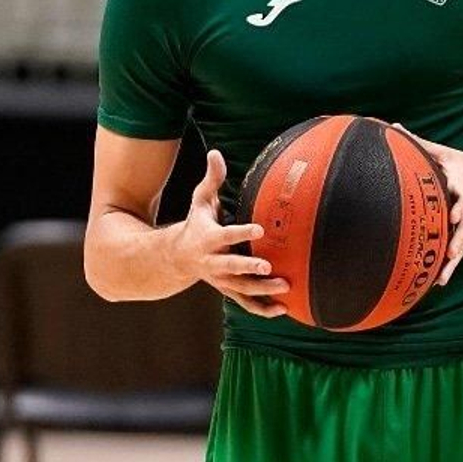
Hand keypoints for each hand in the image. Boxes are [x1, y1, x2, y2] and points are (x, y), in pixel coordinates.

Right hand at [171, 149, 288, 316]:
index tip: (259, 229)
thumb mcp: (200, 201)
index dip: (241, 233)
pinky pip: (245, 303)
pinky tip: (283, 309)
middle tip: (269, 267)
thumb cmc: (196, 224)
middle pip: (231, 267)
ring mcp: (221, 279)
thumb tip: (216, 152)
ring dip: (262, 291)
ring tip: (285, 287)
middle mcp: (213, 261)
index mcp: (208, 238)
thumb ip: (211, 179)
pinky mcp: (228, 290)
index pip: (226, 235)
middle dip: (249, 268)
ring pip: (241, 289)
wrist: (177, 257)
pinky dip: (262, 308)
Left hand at [402, 131, 462, 286]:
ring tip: (446, 266)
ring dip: (456, 253)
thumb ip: (420, 143)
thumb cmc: (461, 165)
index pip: (462, 191)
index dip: (460, 201)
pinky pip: (460, 252)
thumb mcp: (445, 152)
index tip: (455, 212)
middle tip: (453, 247)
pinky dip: (450, 267)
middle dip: (461, 233)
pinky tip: (440, 281)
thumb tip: (392, 127)